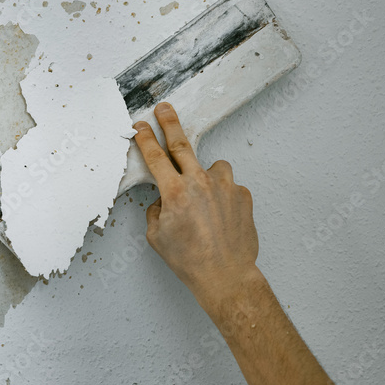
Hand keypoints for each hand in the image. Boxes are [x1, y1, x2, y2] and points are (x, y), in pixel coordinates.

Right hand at [133, 102, 260, 307]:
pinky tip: (220, 214)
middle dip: (170, 123)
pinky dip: (222, 195)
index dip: (145, 138)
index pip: (155, 156)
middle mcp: (200, 183)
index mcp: (175, 192)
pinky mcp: (243, 195)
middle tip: (164, 109)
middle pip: (181, 144)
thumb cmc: (189, 260)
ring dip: (205, 173)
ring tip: (203, 194)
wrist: (225, 275)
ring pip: (213, 166)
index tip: (140, 126)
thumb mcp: (156, 236)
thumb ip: (156, 210)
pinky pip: (229, 186)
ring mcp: (225, 187)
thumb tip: (163, 200)